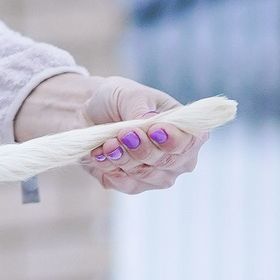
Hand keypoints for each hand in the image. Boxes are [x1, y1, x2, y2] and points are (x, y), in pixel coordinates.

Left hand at [13, 72, 203, 193]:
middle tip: (124, 133)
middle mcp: (177, 157)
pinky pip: (126, 183)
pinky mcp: (133, 185)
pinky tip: (99, 153)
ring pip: (146, 174)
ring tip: (108, 142)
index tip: (155, 130)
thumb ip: (141, 108)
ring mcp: (157, 174)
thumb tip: (150, 121)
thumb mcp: (129, 94)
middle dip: (143, 148)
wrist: (89, 113)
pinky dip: (111, 168)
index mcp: (184, 130)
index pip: (191, 141)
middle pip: (167, 162)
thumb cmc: (117, 100)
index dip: (174, 139)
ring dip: (124, 158)